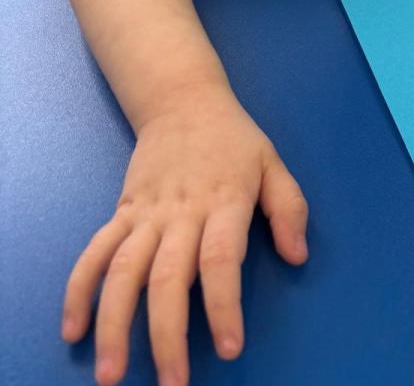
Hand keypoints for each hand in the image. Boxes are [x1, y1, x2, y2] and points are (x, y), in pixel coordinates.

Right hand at [61, 90, 307, 385]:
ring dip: (114, 323)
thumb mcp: (272, 162)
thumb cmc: (233, 139)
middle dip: (167, 334)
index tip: (229, 347)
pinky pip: (95, 253)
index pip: (221, 258)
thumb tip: (298, 256)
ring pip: (124, 271)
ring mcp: (146, 213)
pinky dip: (80, 289)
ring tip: (110, 373)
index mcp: (224, 200)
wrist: (182, 99)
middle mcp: (181, 211)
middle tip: (171, 384)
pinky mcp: (121, 212)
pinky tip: (74, 329)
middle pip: (168, 276)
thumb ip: (288, 208)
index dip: (224, 303)